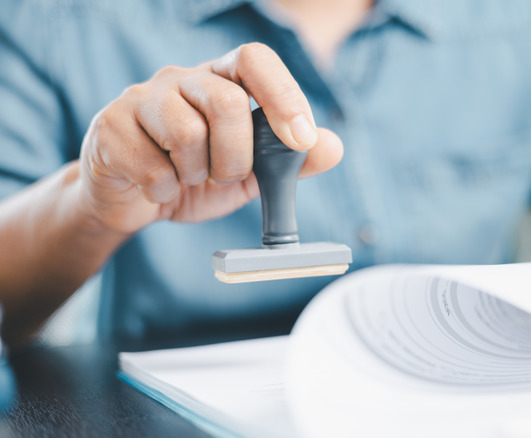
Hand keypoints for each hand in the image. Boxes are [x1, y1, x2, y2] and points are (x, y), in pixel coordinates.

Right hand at [78, 43, 342, 233]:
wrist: (132, 203)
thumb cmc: (196, 179)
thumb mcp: (252, 175)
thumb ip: (290, 162)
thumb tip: (332, 147)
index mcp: (221, 81)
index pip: (254, 59)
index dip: (283, 94)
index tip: (300, 139)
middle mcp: (181, 79)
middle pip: (227, 102)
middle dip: (238, 156)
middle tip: (227, 175)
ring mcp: (141, 98)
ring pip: (187, 134)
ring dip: (198, 175)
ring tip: (188, 179)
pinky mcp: (109, 127)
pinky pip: (152, 167)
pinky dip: (165, 191)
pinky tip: (158, 189)